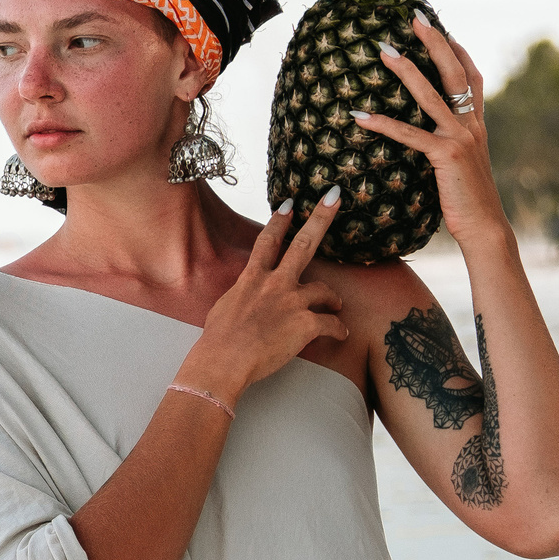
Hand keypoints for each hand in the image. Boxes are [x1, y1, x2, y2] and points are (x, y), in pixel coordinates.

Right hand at [183, 194, 349, 399]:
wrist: (223, 362)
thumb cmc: (218, 340)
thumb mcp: (225, 307)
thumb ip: (242, 296)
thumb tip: (247, 297)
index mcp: (252, 279)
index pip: (267, 242)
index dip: (279, 221)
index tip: (289, 204)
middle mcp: (275, 284)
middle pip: (303, 245)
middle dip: (320, 218)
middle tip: (334, 198)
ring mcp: (292, 303)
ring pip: (324, 290)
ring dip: (332, 297)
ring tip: (336, 304)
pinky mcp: (305, 325)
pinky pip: (331, 323)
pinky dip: (338, 329)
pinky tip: (340, 334)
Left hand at [360, 15, 510, 252]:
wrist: (485, 226)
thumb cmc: (468, 200)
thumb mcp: (462, 165)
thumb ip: (450, 144)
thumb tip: (433, 138)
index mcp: (476, 124)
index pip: (471, 77)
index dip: (458, 50)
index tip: (442, 28)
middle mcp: (472, 125)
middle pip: (454, 72)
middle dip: (435, 42)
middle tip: (415, 17)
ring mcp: (460, 137)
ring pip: (431, 95)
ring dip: (406, 70)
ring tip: (384, 51)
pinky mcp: (446, 155)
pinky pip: (410, 134)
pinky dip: (384, 123)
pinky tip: (360, 115)